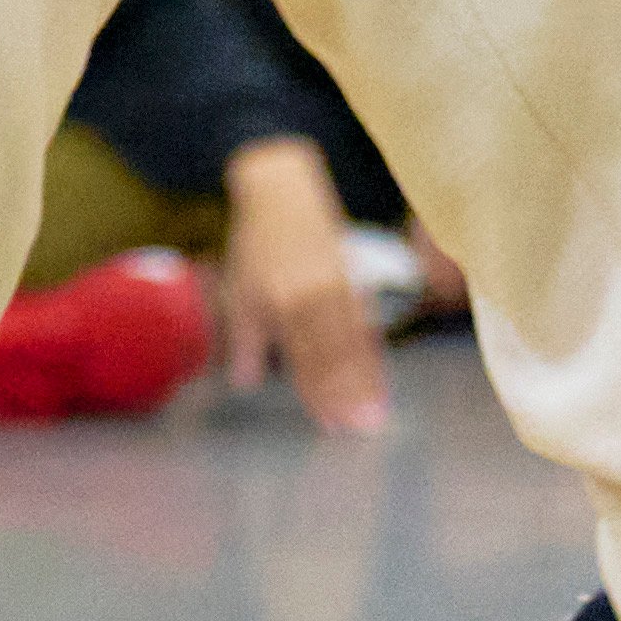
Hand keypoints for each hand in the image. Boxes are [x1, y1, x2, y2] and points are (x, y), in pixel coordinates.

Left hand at [208, 143, 388, 438]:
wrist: (282, 191)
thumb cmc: (255, 245)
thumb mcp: (239, 290)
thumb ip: (244, 340)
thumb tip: (244, 385)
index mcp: (283, 300)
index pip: (303, 355)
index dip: (317, 392)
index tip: (330, 424)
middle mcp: (314, 295)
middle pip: (334, 354)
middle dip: (348, 394)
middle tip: (362, 428)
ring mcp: (338, 286)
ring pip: (355, 342)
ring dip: (367, 380)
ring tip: (377, 414)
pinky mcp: (353, 279)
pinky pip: (366, 323)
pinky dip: (374, 353)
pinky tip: (381, 378)